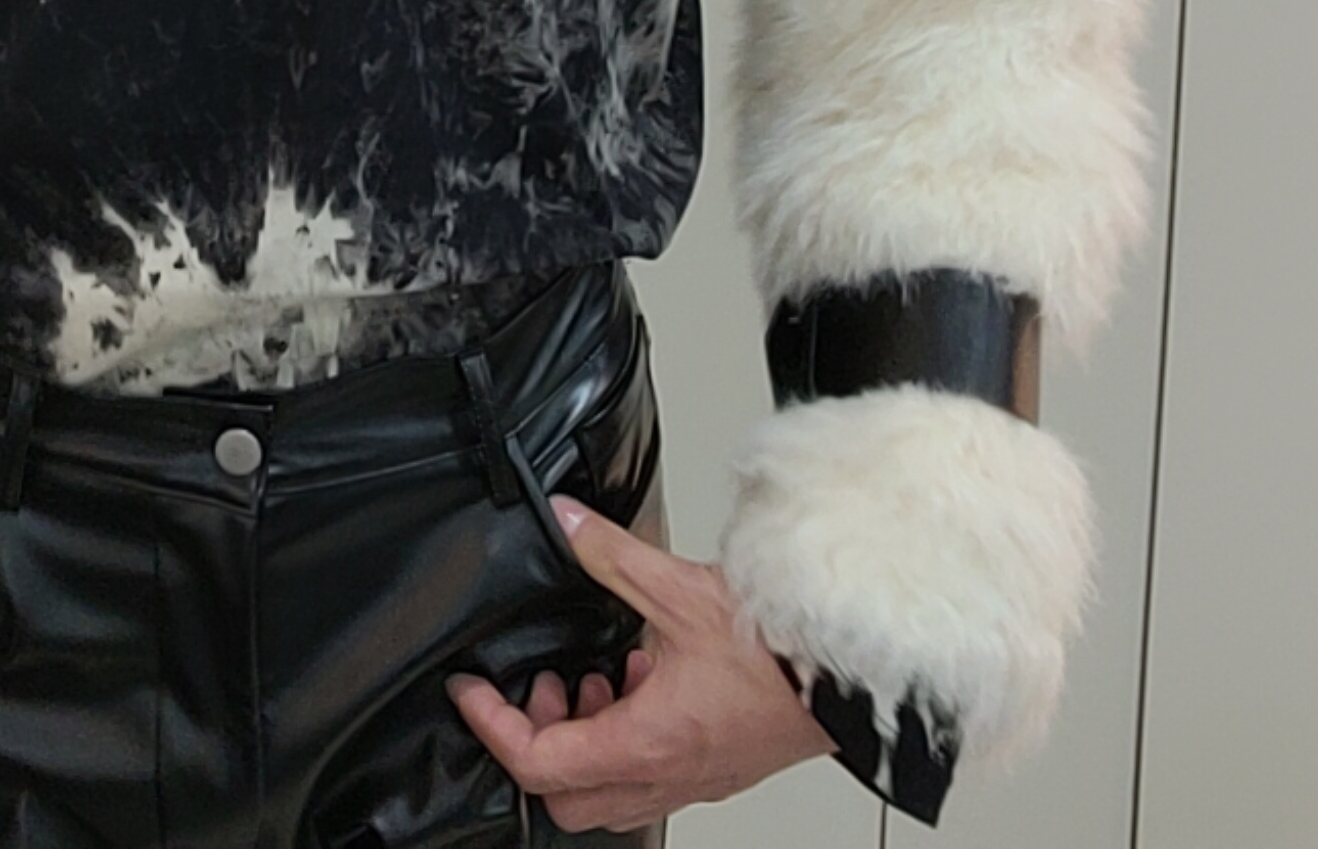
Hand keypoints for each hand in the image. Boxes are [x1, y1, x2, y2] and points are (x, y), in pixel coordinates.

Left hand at [446, 496, 834, 831]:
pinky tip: (642, 678)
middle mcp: (661, 776)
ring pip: (604, 793)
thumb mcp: (678, 590)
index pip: (535, 761)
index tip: (470, 691)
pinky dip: (623, 735)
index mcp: (643, 743)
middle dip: (534, 742)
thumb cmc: (779, 656)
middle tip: (537, 687)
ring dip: (581, 739)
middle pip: (563, 796)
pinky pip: (645, 775)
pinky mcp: (711, 771)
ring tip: (593, 677)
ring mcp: (688, 781)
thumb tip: (566, 521)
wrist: (847, 682)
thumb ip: (610, 554)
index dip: (490, 725)